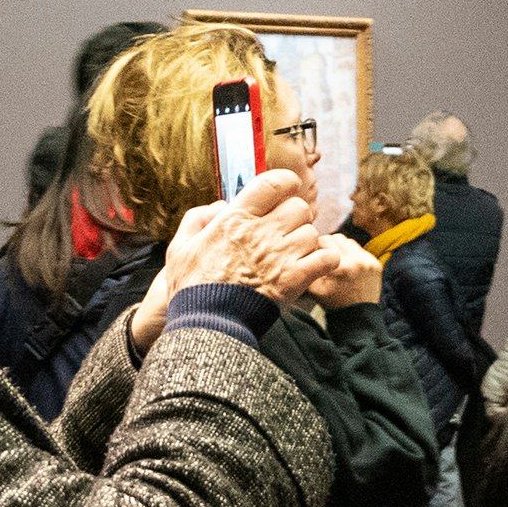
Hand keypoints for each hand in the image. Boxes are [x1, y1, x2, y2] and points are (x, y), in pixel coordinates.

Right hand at [128, 170, 331, 347]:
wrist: (207, 324)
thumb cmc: (191, 287)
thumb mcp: (180, 247)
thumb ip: (197, 220)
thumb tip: (221, 207)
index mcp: (235, 219)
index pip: (272, 184)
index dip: (285, 183)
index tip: (286, 190)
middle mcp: (260, 233)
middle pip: (299, 208)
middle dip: (295, 218)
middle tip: (285, 232)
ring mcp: (280, 256)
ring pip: (313, 234)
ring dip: (307, 243)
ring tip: (293, 256)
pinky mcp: (294, 280)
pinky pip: (327, 258)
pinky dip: (325, 261)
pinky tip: (314, 267)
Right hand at [305, 234, 382, 307]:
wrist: (357, 316)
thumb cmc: (333, 303)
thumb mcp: (313, 288)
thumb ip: (308, 267)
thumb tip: (305, 250)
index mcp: (340, 266)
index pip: (324, 240)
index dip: (317, 246)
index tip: (315, 254)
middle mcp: (356, 261)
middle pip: (337, 238)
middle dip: (329, 245)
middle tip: (325, 257)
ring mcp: (368, 262)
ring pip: (349, 242)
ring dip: (341, 248)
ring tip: (337, 262)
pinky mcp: (376, 264)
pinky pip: (360, 250)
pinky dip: (353, 255)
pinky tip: (348, 266)